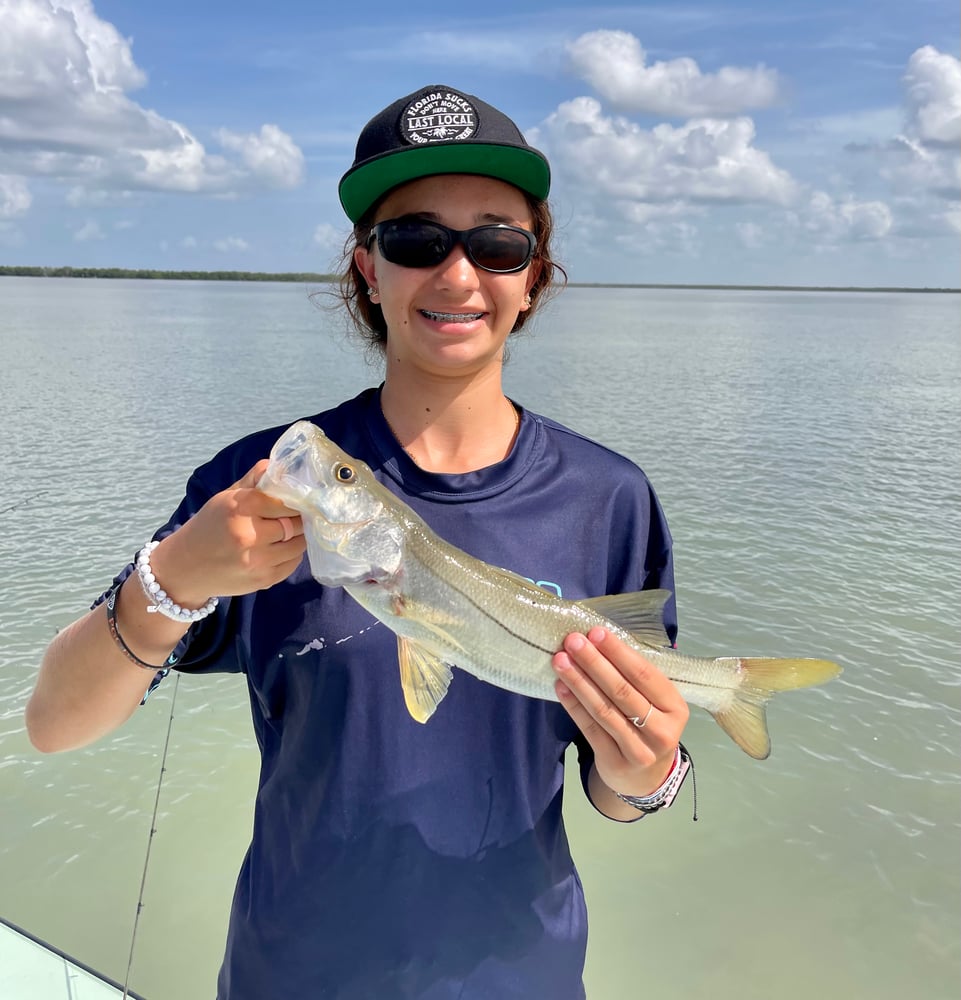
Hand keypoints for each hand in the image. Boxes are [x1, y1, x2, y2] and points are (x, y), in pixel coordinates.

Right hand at [149, 460, 305, 603]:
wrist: (185, 567)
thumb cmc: (209, 526)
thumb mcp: (226, 497)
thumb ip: (255, 480)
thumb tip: (281, 465)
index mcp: (241, 507)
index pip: (286, 501)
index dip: (295, 501)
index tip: (298, 500)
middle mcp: (249, 535)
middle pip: (296, 524)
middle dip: (298, 519)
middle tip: (295, 517)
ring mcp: (257, 561)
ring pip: (298, 545)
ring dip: (297, 538)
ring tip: (288, 533)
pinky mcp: (263, 580)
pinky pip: (292, 564)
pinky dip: (291, 555)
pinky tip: (279, 549)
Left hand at [552, 627, 688, 798]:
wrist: (646, 778)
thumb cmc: (649, 726)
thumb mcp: (657, 704)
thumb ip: (637, 679)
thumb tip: (600, 642)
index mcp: (675, 708)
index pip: (645, 675)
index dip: (619, 653)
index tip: (596, 633)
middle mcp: (661, 731)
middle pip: (622, 691)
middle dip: (594, 663)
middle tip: (572, 641)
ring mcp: (639, 750)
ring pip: (603, 710)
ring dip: (579, 682)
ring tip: (560, 661)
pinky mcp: (615, 762)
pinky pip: (590, 729)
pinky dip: (573, 706)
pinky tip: (561, 687)